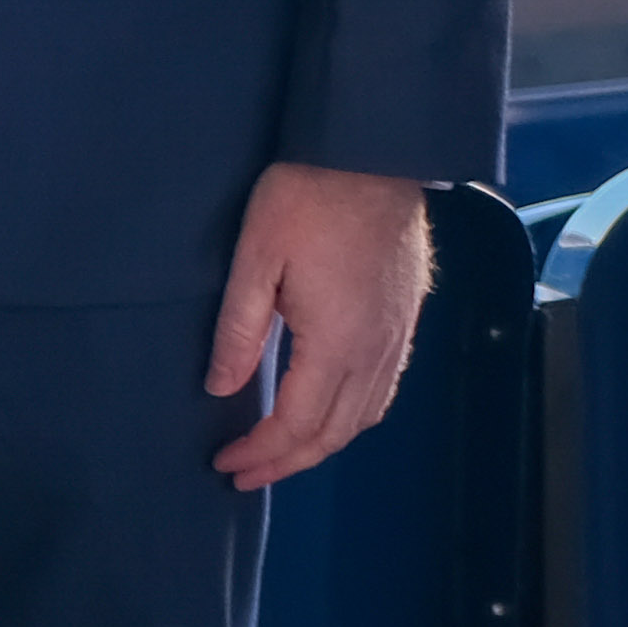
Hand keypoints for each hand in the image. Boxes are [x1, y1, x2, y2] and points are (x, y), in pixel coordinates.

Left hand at [204, 161, 429, 490]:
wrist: (374, 152)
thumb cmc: (307, 196)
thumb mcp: (255, 257)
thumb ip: (239, 329)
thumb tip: (222, 388)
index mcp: (336, 342)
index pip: (297, 424)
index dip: (261, 452)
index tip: (226, 464)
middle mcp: (375, 350)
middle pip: (334, 433)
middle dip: (288, 462)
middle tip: (245, 474)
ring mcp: (397, 335)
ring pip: (364, 416)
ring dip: (322, 444)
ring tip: (282, 453)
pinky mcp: (405, 316)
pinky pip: (382, 389)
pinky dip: (352, 416)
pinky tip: (328, 411)